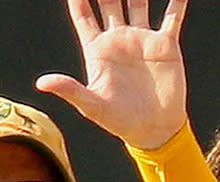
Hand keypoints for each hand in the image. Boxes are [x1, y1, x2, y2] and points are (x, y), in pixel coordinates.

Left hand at [36, 0, 188, 149]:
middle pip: (108, 0)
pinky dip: (177, 1)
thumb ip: (70, 90)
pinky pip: (172, 17)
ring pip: (138, 2)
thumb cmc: (120, 121)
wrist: (155, 130)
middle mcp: (118, 39)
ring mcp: (142, 39)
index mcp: (98, 50)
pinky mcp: (165, 45)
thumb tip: (42, 83)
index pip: (82, 14)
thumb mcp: (92, 106)